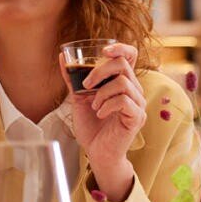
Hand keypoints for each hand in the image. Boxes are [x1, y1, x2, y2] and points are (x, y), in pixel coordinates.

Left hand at [65, 42, 144, 201]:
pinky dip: (108, 105)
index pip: (130, 56)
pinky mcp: (137, 117)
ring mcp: (137, 104)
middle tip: (85, 85)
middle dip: (99, 71)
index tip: (104, 50)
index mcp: (122, 82)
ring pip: (123, 83)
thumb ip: (73, 79)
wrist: (97, 154)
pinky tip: (100, 113)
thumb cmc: (92, 128)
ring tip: (94, 106)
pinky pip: (125, 101)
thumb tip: (63, 57)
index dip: (120, 47)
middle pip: (123, 65)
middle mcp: (134, 90)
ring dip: (102, 92)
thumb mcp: (78, 99)